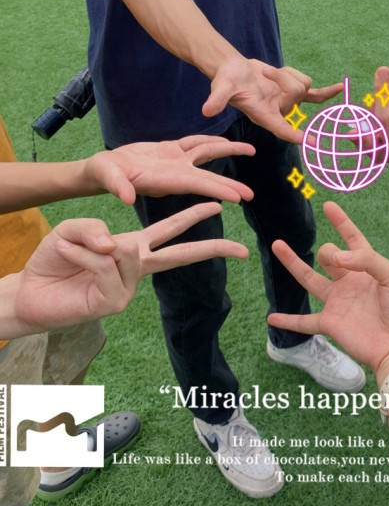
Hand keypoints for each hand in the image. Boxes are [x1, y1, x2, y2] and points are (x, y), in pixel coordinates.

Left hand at [13, 203, 247, 333]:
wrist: (29, 292)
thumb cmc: (55, 261)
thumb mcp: (74, 231)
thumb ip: (97, 230)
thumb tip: (119, 248)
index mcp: (134, 247)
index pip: (171, 231)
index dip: (194, 216)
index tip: (221, 205)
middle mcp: (137, 268)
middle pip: (181, 255)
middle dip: (213, 248)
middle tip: (242, 249)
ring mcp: (129, 287)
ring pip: (126, 250)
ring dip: (90, 245)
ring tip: (69, 250)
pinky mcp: (114, 300)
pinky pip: (105, 264)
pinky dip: (82, 256)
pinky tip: (68, 258)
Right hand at [85, 136, 255, 204]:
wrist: (101, 169)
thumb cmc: (103, 175)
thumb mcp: (108, 179)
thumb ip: (118, 187)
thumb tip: (126, 198)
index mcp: (166, 181)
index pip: (198, 185)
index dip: (218, 190)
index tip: (238, 198)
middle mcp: (175, 173)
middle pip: (208, 177)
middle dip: (230, 185)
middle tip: (252, 195)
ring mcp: (175, 161)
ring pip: (207, 153)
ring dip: (228, 151)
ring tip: (251, 151)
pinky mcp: (170, 150)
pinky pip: (195, 143)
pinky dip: (209, 140)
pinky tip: (224, 139)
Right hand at [202, 57, 342, 142]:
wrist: (234, 70)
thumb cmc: (226, 79)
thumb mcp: (220, 86)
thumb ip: (216, 99)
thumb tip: (206, 110)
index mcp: (264, 116)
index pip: (282, 129)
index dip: (296, 135)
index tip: (312, 142)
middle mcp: (280, 112)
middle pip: (297, 94)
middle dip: (284, 78)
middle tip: (264, 73)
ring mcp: (290, 103)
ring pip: (305, 85)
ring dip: (288, 73)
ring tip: (269, 73)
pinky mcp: (294, 92)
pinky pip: (315, 95)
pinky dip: (328, 93)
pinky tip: (340, 88)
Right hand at [268, 202, 388, 381]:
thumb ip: (367, 260)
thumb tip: (336, 256)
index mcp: (369, 267)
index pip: (353, 239)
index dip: (341, 222)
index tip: (328, 205)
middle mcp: (350, 282)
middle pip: (329, 256)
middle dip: (328, 252)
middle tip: (335, 260)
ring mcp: (338, 302)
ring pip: (309, 279)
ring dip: (293, 263)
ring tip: (277, 245)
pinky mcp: (330, 324)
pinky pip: (304, 322)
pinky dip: (288, 320)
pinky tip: (271, 318)